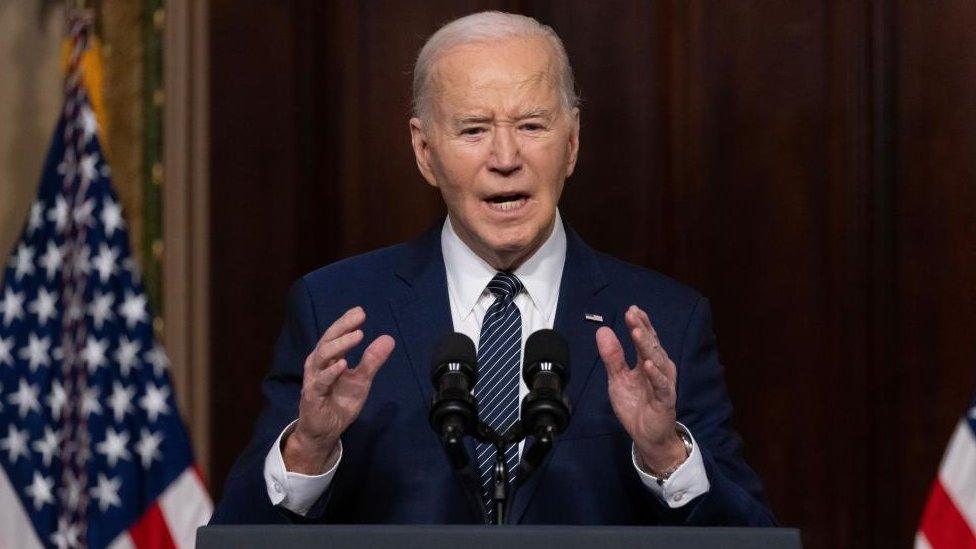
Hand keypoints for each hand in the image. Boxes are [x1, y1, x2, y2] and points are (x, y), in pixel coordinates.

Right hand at [283, 306, 395, 473]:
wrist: (325, 431)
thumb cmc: (340, 402)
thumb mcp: (361, 380)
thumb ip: (372, 360)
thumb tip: (388, 338)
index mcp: (329, 358)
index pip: (336, 335)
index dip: (346, 322)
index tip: (360, 311)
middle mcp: (318, 365)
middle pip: (328, 340)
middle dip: (343, 327)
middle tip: (359, 317)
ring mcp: (314, 379)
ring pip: (322, 357)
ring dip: (340, 345)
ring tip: (357, 335)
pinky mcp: (312, 396)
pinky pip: (321, 381)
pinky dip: (331, 372)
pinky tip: (343, 364)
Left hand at [596, 305, 685, 474]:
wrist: (647, 435)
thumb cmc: (636, 405)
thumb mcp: (617, 379)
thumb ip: (612, 357)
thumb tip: (603, 331)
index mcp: (647, 362)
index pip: (645, 339)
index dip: (639, 323)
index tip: (631, 309)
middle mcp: (659, 368)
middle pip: (651, 345)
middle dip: (642, 329)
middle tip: (632, 315)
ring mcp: (664, 383)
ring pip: (657, 360)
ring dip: (647, 346)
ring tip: (637, 332)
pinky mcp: (665, 399)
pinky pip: (662, 385)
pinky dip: (656, 375)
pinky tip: (648, 365)